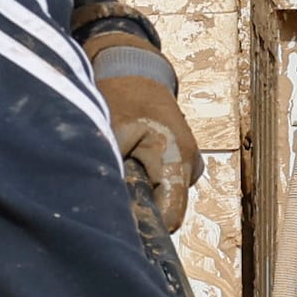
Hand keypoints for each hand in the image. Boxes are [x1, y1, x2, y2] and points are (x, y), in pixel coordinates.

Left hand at [95, 40, 199, 236]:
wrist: (135, 68)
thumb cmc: (119, 94)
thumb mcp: (109, 132)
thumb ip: (111, 173)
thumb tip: (105, 212)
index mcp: (177, 156)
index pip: (170, 217)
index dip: (144, 227)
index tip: (117, 227)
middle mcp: (191, 163)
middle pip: (167, 211)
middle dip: (140, 210)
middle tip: (108, 196)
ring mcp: (190, 163)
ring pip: (165, 200)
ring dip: (141, 196)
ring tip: (118, 172)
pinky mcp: (182, 161)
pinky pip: (164, 187)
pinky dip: (145, 185)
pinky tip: (128, 166)